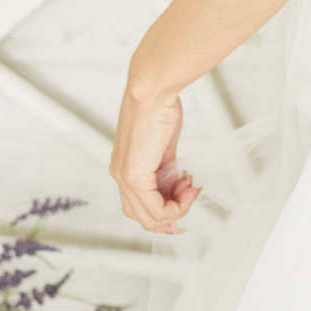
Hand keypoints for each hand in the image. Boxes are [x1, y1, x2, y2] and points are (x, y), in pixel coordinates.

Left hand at [109, 84, 201, 233]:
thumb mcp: (163, 145)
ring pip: (150, 218)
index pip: (139, 206)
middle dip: (173, 213)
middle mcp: (120, 175)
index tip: (186, 197)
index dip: (165, 210)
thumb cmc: (158, 108)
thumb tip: (175, 184)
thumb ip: (164, 168)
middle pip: (144, 217)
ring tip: (190, 188)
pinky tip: (187, 187)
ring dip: (177, 209)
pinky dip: (176, 206)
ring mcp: (125, 178)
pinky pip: (156, 210)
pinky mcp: (134, 176)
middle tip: (190, 194)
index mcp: (124, 167)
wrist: (152, 91)